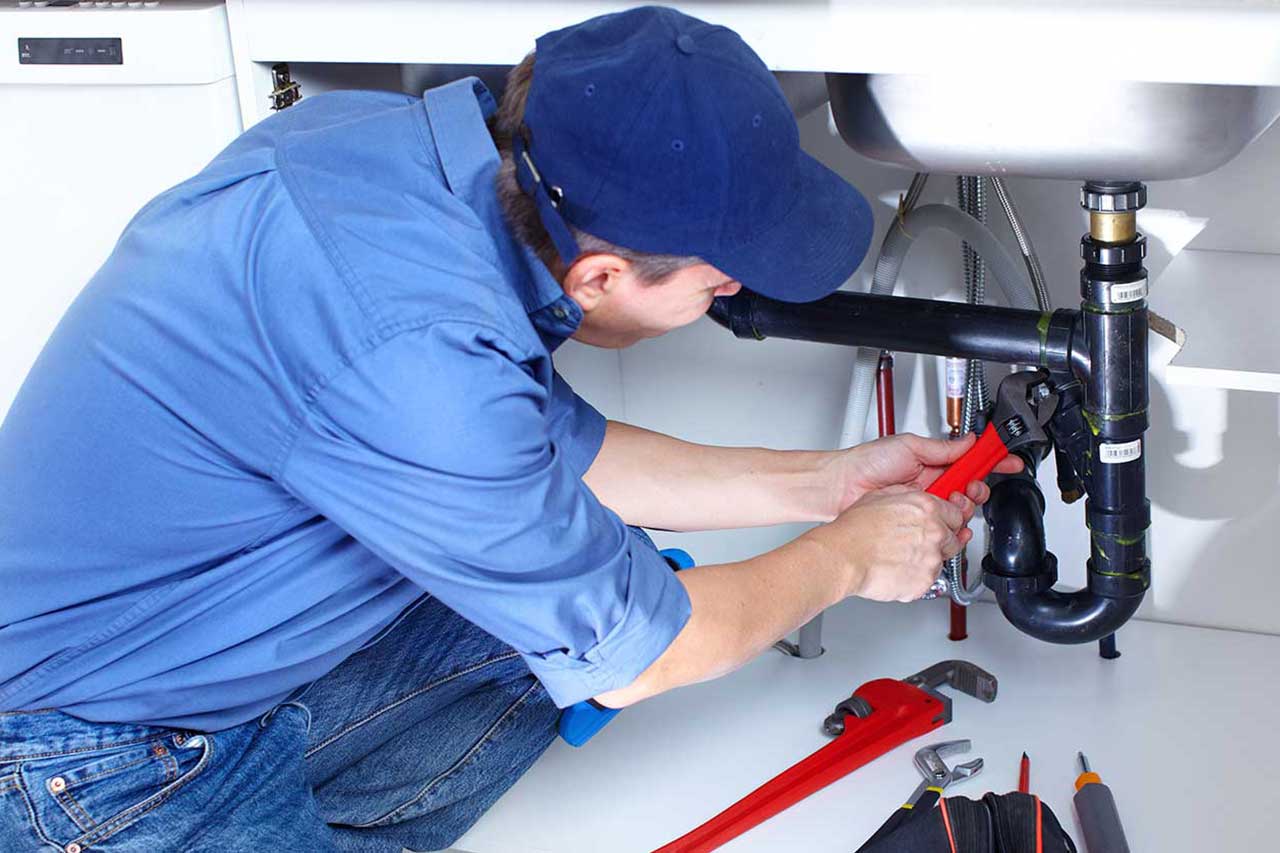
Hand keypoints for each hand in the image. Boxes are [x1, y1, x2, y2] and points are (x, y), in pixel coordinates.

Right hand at [811, 484, 971, 602]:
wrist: (843, 557)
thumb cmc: (854, 529)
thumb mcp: (880, 496)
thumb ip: (907, 495)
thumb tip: (915, 495)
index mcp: (927, 508)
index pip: (958, 513)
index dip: (948, 519)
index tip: (943, 523)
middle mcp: (935, 532)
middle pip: (955, 538)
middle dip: (940, 540)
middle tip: (917, 542)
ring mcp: (932, 559)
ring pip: (942, 560)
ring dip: (927, 559)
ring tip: (900, 556)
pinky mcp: (925, 582)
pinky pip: (927, 580)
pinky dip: (915, 577)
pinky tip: (897, 568)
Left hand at [832, 432, 1023, 513]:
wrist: (842, 487)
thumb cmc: (867, 462)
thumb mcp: (909, 446)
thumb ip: (942, 447)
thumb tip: (969, 440)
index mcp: (933, 461)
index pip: (970, 460)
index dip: (992, 460)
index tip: (1008, 460)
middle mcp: (933, 483)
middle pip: (972, 488)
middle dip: (978, 488)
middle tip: (969, 487)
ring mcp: (926, 503)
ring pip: (961, 509)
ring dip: (963, 506)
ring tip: (950, 500)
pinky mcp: (919, 521)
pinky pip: (944, 526)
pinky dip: (953, 525)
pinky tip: (949, 521)